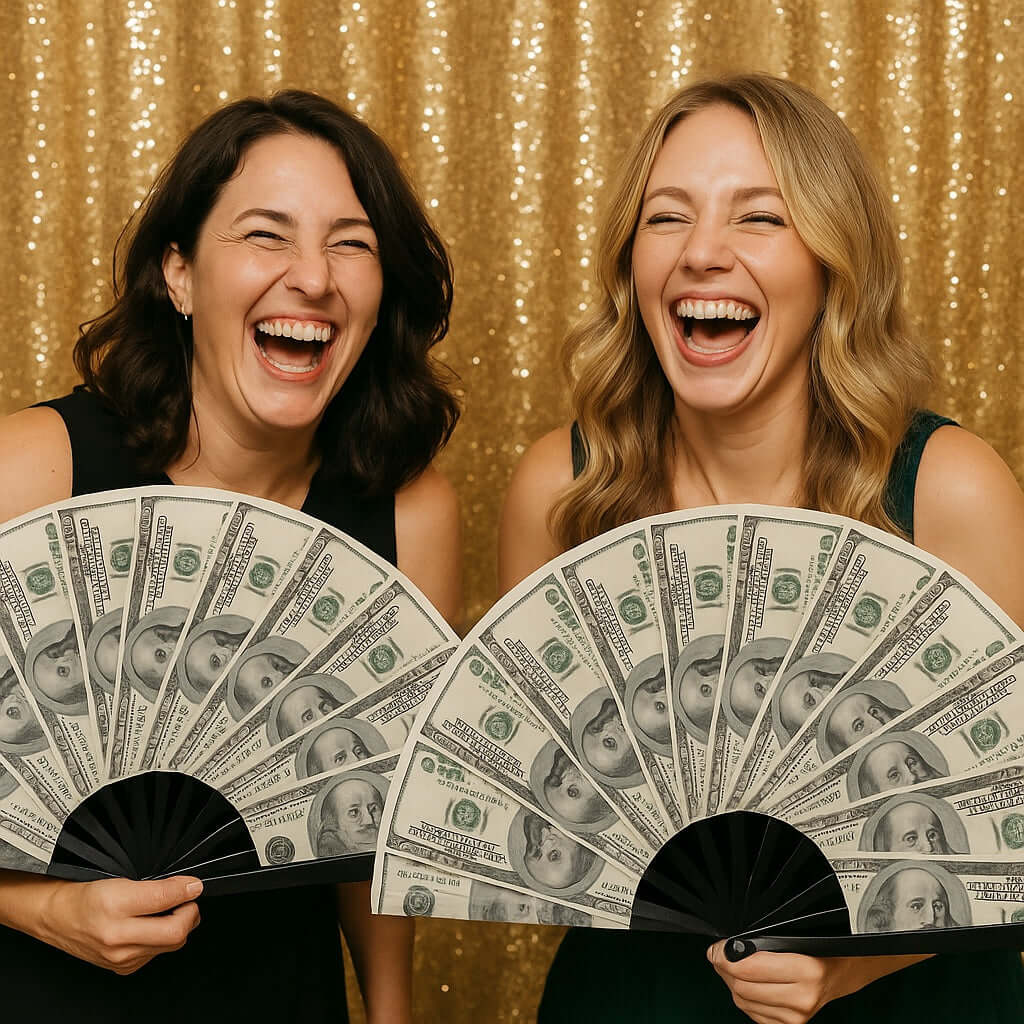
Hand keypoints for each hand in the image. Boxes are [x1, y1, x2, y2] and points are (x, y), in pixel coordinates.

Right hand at [39, 875, 202, 974]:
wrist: (59, 919)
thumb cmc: (87, 897)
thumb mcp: (120, 880)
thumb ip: (157, 885)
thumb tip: (189, 887)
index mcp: (115, 905)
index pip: (164, 899)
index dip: (187, 889)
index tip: (195, 884)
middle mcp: (117, 936)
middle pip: (176, 932)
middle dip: (191, 913)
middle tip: (189, 900)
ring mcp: (121, 956)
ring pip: (172, 944)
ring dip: (181, 926)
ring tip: (173, 911)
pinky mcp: (124, 967)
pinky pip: (158, 953)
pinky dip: (164, 939)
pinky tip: (154, 926)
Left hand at [707, 942, 929, 1023]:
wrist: (848, 971)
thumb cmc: (823, 945)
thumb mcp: (799, 934)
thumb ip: (765, 939)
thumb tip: (729, 944)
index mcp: (807, 970)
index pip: (749, 969)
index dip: (724, 957)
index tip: (715, 948)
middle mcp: (803, 998)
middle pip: (742, 988)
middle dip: (723, 970)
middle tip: (717, 954)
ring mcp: (798, 1017)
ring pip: (745, 1003)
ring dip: (731, 984)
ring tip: (729, 966)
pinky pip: (755, 1014)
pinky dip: (744, 999)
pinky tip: (746, 983)